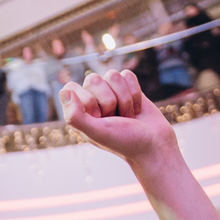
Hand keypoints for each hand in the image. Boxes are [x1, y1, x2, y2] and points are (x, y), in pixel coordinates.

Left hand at [60, 70, 177, 167]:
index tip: (99, 118)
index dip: (88, 101)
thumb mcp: (96, 132)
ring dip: (125, 98)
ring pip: (113, 75)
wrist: (154, 145)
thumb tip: (64, 91)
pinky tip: (136, 109)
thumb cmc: (124, 142)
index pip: (71, 88)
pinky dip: (135, 93)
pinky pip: (128, 75)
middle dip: (109, 100)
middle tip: (115, 119)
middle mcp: (92, 100)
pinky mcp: (127, 88)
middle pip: (93, 79)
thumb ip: (75, 116)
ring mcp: (111, 92)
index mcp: (79, 112)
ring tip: (127, 116)